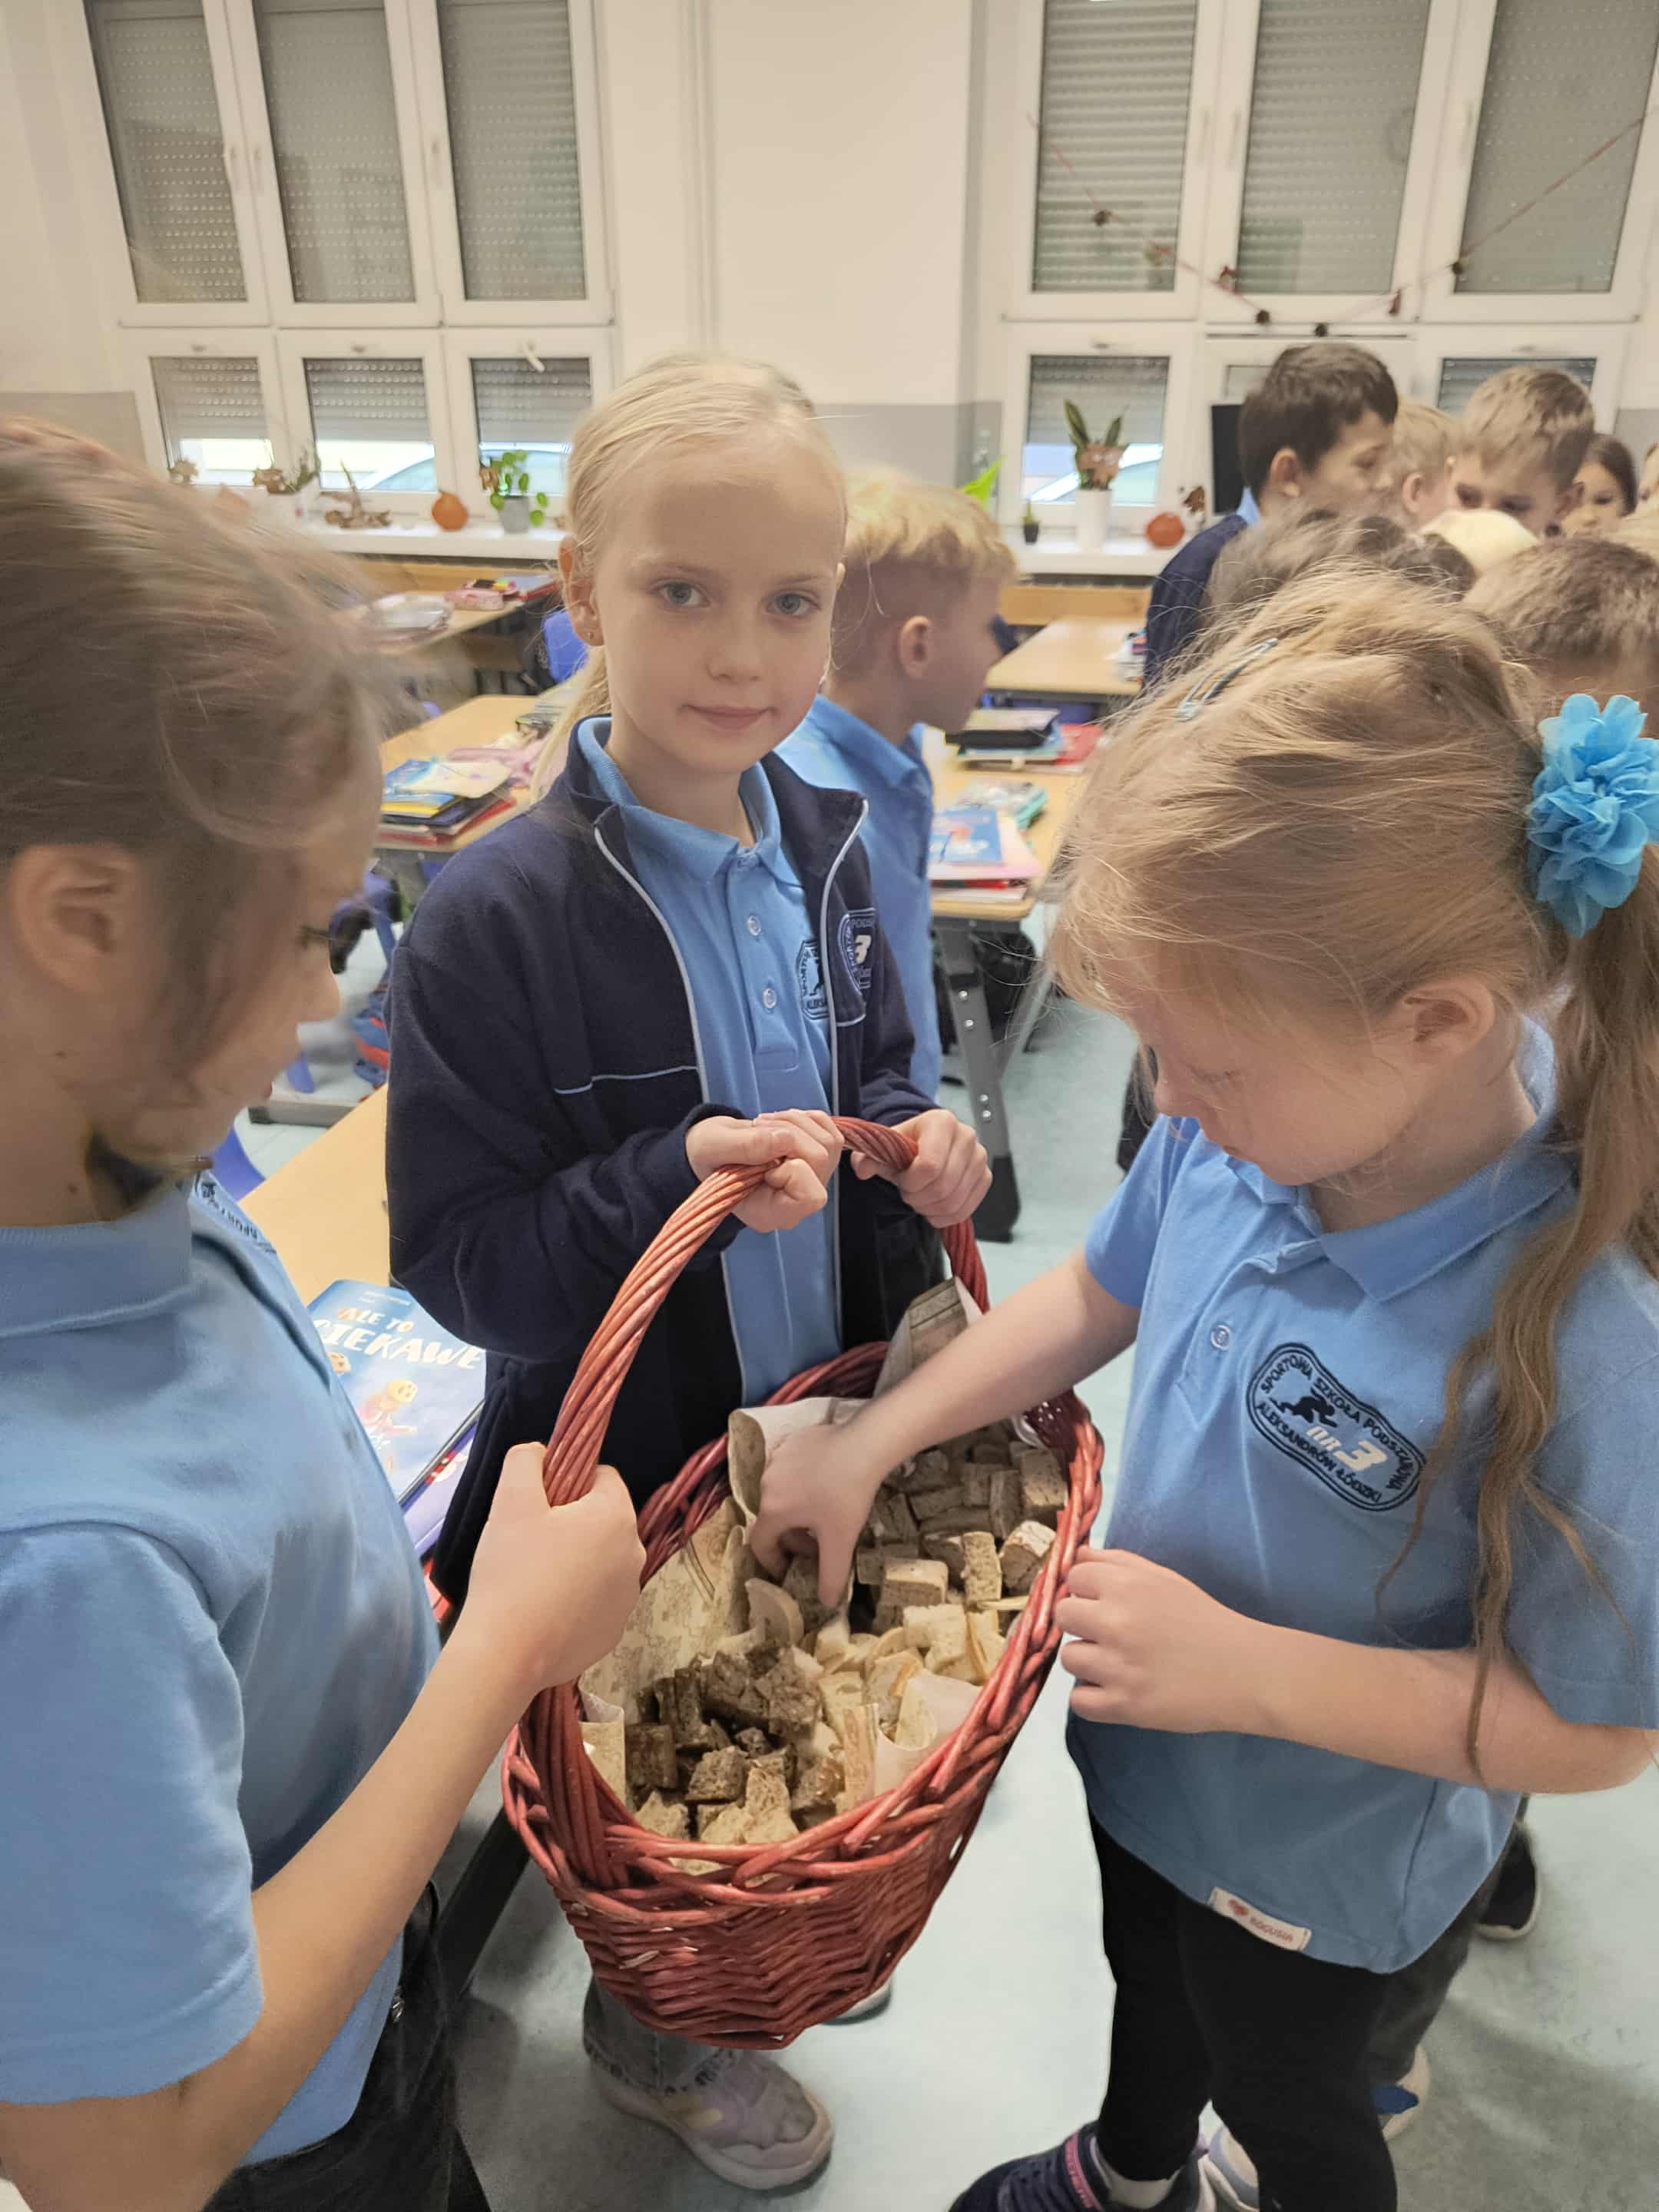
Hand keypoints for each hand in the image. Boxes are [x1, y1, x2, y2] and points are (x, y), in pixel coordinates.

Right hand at [465, 1445, 644, 1694]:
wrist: (506, 1653)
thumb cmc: (511, 1569)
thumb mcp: (510, 1500)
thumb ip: (526, 1459)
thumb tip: (539, 1451)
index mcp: (617, 1517)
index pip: (604, 1478)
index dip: (570, 1484)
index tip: (540, 1505)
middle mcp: (635, 1555)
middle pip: (605, 1520)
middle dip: (574, 1523)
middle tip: (532, 1541)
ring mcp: (628, 1598)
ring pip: (603, 1561)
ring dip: (578, 1561)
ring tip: (535, 1578)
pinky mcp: (614, 1632)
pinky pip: (598, 1600)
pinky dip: (577, 1600)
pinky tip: (544, 1610)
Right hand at [686, 1111, 843, 1234]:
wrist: (713, 1149)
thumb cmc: (708, 1154)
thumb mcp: (710, 1147)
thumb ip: (744, 1147)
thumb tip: (784, 1140)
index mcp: (770, 1214)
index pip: (811, 1196)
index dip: (792, 1167)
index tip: (761, 1160)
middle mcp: (796, 1204)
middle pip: (821, 1160)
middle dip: (789, 1134)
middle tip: (757, 1129)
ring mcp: (810, 1183)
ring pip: (829, 1143)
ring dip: (795, 1122)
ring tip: (764, 1124)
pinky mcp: (818, 1162)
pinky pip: (832, 1132)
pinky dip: (807, 1119)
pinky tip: (781, 1124)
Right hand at [749, 1421, 886, 1608]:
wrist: (865, 1443)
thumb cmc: (848, 1495)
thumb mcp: (841, 1541)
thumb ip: (831, 1576)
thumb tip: (827, 1603)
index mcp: (772, 1510)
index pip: (760, 1544)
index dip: (773, 1562)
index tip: (789, 1570)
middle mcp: (766, 1483)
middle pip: (771, 1519)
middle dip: (791, 1538)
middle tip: (817, 1545)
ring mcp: (777, 1458)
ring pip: (780, 1494)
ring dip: (795, 1511)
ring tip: (822, 1515)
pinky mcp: (792, 1441)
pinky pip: (789, 1471)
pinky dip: (800, 1484)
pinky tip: (825, 1484)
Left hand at [852, 1109, 989, 1226]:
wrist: (925, 1146)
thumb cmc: (906, 1146)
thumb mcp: (884, 1147)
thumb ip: (868, 1157)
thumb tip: (862, 1169)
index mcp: (942, 1122)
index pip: (930, 1166)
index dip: (910, 1182)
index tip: (901, 1179)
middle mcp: (966, 1136)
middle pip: (942, 1186)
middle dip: (918, 1197)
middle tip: (909, 1192)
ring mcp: (979, 1158)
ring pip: (953, 1202)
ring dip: (929, 1208)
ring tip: (919, 1198)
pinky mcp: (985, 1177)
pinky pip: (965, 1210)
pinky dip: (944, 1216)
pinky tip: (932, 1208)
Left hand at [1057, 1548, 1264, 1735]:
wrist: (1245, 1671)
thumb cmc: (1204, 1620)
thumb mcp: (1165, 1578)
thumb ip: (1117, 1561)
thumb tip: (1075, 1554)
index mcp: (1127, 1586)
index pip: (1074, 1576)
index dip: (1088, 1589)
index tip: (1106, 1602)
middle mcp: (1117, 1622)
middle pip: (1063, 1615)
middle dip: (1081, 1623)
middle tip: (1109, 1634)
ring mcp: (1118, 1667)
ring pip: (1068, 1658)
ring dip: (1088, 1661)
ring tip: (1118, 1664)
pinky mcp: (1124, 1706)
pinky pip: (1078, 1700)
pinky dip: (1093, 1697)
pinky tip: (1116, 1689)